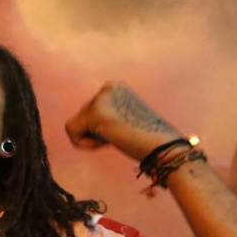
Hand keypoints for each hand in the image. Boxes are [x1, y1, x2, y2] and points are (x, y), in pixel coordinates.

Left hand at [65, 82, 181, 161]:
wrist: (165, 149)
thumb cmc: (148, 142)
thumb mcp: (124, 121)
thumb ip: (106, 116)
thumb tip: (79, 124)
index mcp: (115, 87)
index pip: (91, 110)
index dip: (103, 128)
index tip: (125, 132)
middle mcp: (109, 87)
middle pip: (82, 116)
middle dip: (97, 132)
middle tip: (122, 137)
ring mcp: (102, 98)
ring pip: (76, 123)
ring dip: (92, 138)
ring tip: (116, 139)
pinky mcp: (96, 113)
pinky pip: (71, 131)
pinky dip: (84, 144)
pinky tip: (106, 143)